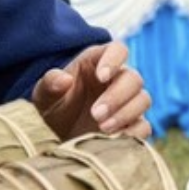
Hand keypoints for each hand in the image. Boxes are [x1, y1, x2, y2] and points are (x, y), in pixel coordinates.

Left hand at [31, 41, 151, 139]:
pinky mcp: (133, 125)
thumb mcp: (44, 95)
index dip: (114, 60)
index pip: (118, 49)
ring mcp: (128, 103)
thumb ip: (50, 83)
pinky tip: (116, 140)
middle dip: (116, 96)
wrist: (58, 137)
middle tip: (95, 114)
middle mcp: (117, 79)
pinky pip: (144, 126)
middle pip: (134, 78)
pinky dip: (134, 133)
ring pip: (143, 100)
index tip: (101, 76)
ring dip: (126, 114)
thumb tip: (64, 80)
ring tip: (102, 129)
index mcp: (98, 62)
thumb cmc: (53, 107)